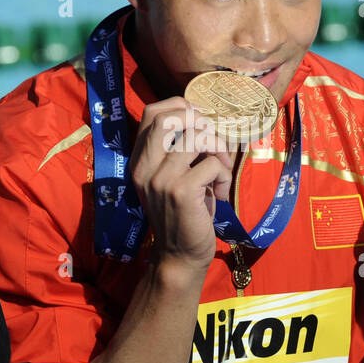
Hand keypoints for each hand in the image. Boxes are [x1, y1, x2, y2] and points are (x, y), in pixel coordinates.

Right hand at [130, 97, 234, 272]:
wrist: (179, 255)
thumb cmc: (183, 214)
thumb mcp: (173, 178)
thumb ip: (179, 151)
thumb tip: (204, 121)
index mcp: (140, 161)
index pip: (152, 114)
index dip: (179, 106)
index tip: (199, 121)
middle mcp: (145, 167)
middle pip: (170, 118)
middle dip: (200, 123)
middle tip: (213, 145)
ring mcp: (161, 179)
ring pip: (198, 138)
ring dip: (219, 151)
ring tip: (221, 171)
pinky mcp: (181, 191)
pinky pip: (213, 164)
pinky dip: (224, 174)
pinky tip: (219, 192)